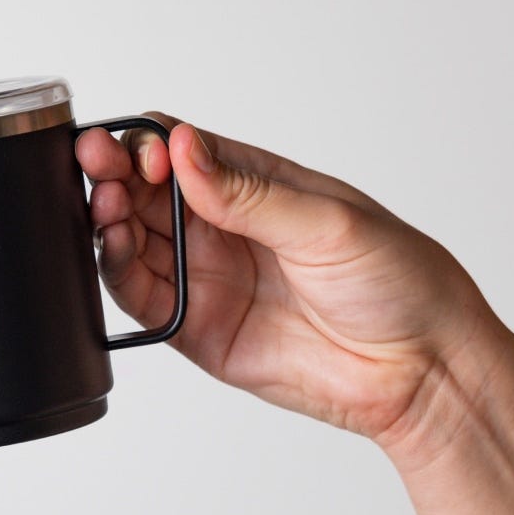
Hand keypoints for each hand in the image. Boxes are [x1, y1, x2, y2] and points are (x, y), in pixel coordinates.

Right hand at [76, 114, 503, 455]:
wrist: (417, 370)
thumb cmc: (397, 283)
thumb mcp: (328, 224)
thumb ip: (248, 193)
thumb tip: (182, 151)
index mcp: (255, 186)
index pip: (180, 150)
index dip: (147, 144)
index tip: (140, 152)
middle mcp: (221, 229)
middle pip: (144, 191)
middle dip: (114, 175)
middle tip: (96, 168)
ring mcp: (205, 278)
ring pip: (132, 241)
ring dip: (108, 221)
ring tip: (105, 211)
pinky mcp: (195, 328)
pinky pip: (141, 297)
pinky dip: (116, 273)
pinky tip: (114, 250)